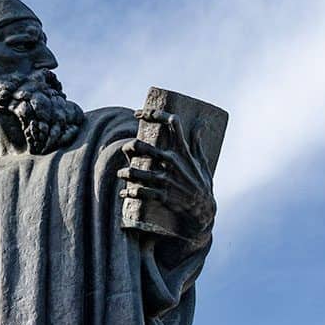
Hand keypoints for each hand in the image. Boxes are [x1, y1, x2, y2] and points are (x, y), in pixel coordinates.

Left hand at [118, 112, 215, 242]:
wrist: (203, 211)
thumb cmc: (202, 185)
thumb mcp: (202, 163)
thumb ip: (197, 144)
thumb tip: (200, 125)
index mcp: (182, 151)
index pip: (172, 123)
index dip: (154, 113)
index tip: (139, 113)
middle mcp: (172, 162)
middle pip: (141, 146)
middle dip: (129, 147)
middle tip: (126, 149)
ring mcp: (166, 179)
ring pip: (134, 172)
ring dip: (124, 173)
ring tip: (121, 174)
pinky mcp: (162, 195)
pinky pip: (139, 192)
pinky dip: (128, 193)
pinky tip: (124, 194)